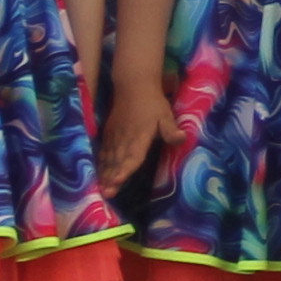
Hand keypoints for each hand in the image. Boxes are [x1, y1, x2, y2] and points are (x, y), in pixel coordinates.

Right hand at [101, 61, 171, 184]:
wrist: (133, 86)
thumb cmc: (153, 103)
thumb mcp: (165, 114)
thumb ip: (170, 129)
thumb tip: (181, 138)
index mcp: (140, 136)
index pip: (133, 156)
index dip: (126, 169)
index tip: (118, 181)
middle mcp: (125, 139)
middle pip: (118, 162)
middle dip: (112, 178)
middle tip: (106, 194)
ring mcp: (115, 136)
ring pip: (109, 158)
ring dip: (105, 174)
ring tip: (101, 189)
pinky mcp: (109, 133)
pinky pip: (103, 151)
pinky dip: (100, 163)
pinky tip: (98, 174)